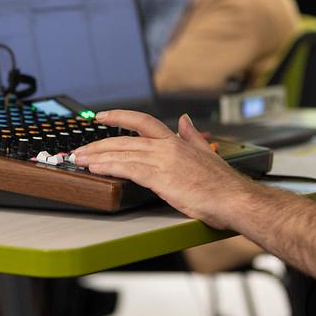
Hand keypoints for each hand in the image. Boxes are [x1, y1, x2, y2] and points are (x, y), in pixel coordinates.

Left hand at [73, 111, 251, 228]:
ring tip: (80, 160)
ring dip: (96, 156)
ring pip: (120, 152)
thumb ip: (191, 136)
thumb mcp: (205, 152)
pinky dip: (108, 166)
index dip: (118, 116)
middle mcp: (166, 147)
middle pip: (123, 139)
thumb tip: (185, 120)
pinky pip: (126, 168)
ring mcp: (161, 160)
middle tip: (80, 149)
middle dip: (98, 144)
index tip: (101, 115)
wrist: (235, 199)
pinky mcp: (159, 177)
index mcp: (175, 141)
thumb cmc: (223, 184)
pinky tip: (95, 168)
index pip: (141, 121)